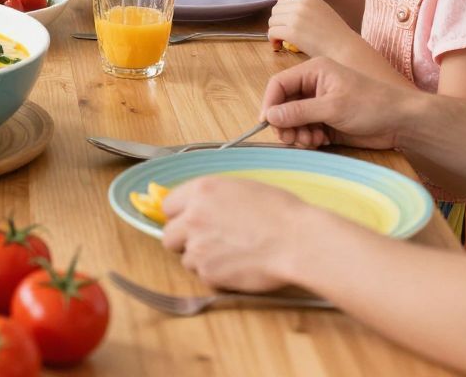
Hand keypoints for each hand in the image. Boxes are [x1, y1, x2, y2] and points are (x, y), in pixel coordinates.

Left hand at [160, 177, 311, 291]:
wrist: (298, 241)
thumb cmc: (280, 213)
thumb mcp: (241, 189)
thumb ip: (212, 198)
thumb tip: (199, 207)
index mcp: (201, 190)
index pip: (168, 205)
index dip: (179, 216)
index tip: (188, 222)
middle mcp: (193, 217)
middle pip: (169, 235)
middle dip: (184, 241)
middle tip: (207, 242)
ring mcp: (198, 246)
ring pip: (185, 259)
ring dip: (202, 260)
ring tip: (230, 255)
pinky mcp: (208, 272)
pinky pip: (204, 276)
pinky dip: (217, 276)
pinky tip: (238, 267)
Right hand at [261, 57, 410, 149]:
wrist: (401, 122)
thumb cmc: (371, 105)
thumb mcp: (332, 107)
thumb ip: (298, 112)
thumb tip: (269, 117)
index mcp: (313, 71)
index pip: (279, 84)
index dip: (270, 103)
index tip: (267, 123)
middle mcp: (313, 86)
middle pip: (283, 104)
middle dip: (284, 122)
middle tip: (291, 139)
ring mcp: (319, 104)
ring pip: (293, 119)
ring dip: (296, 132)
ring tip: (309, 141)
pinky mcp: (326, 121)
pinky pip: (305, 130)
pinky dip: (307, 138)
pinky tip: (319, 141)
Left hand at [267, 0, 360, 56]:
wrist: (344, 48)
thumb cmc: (334, 34)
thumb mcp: (320, 12)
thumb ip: (303, 9)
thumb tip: (282, 13)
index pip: (284, 0)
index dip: (282, 13)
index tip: (285, 24)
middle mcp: (301, 4)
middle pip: (275, 10)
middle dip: (277, 22)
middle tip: (281, 33)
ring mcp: (296, 17)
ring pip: (272, 21)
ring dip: (274, 31)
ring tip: (281, 41)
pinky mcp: (292, 32)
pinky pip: (272, 33)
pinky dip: (273, 40)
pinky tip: (279, 46)